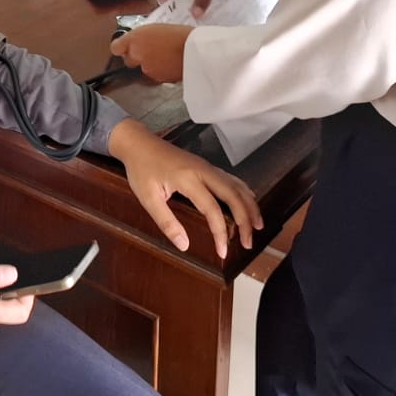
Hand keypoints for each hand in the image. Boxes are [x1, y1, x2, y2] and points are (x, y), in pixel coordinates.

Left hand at [109, 119, 261, 256]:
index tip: (223, 253)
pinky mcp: (207, 166)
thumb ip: (167, 222)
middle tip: (249, 242)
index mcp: (188, 179)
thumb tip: (185, 246)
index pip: (212, 209)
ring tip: (257, 226)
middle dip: (245, 220)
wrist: (139, 143)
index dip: (220, 233)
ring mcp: (207, 166)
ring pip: (237, 185)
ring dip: (249, 205)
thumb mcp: (148, 199)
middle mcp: (203, 171)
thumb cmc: (141, 170)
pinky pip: (232, 180)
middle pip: (233, 195)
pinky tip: (248, 203)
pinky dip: (243, 193)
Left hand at [111, 23, 191, 83]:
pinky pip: (155, 75)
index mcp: (136, 38)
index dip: (121, 47)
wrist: (196, 51)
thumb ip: (143, 37)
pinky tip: (171, 63)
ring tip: (166, 56)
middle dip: (137, 57)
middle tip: (151, 50)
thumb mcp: (158, 28)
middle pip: (129, 60)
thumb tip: (139, 42)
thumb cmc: (181, 34)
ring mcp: (147, 69)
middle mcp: (137, 55)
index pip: (116, 47)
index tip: (126, 46)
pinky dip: (160, 71)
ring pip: (143, 68)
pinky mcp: (157, 79)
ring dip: (150, 64)